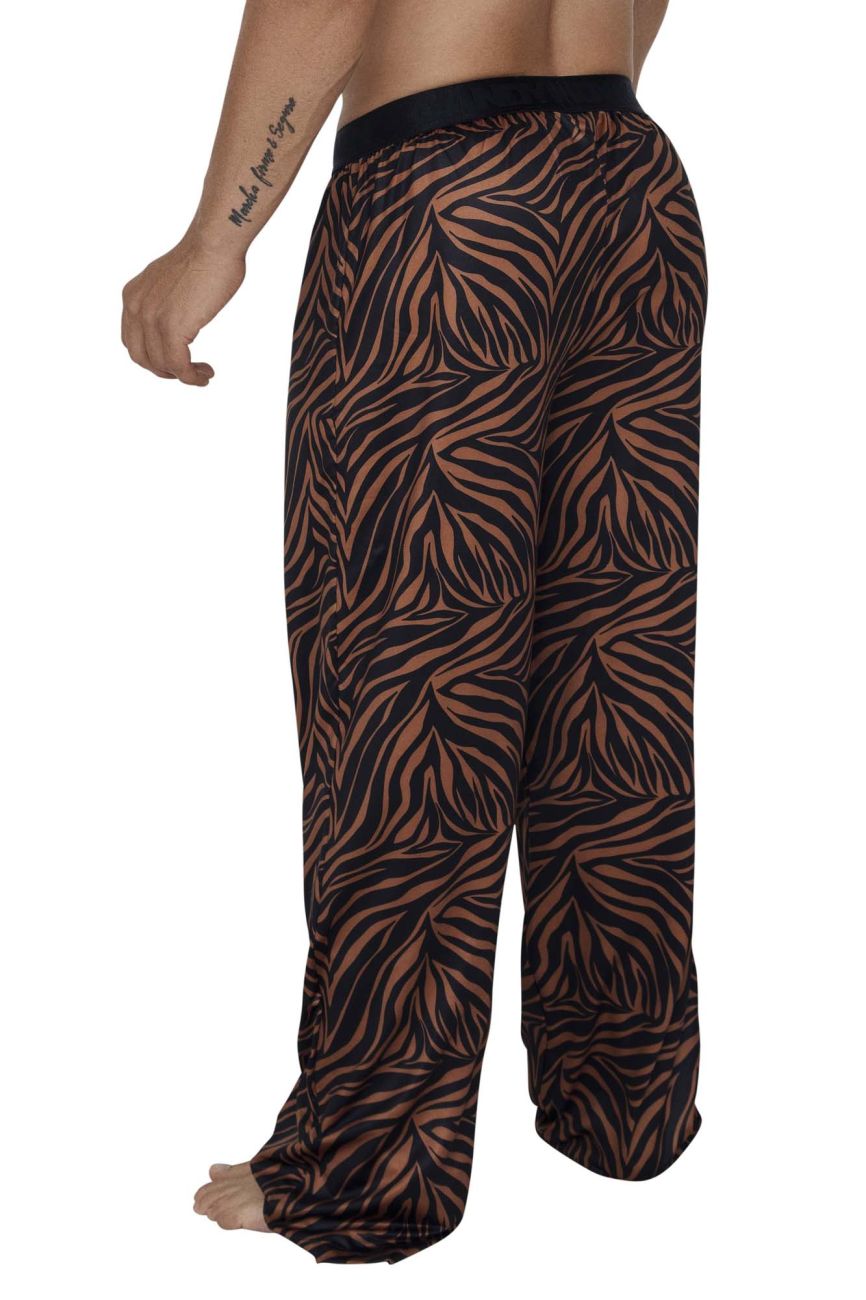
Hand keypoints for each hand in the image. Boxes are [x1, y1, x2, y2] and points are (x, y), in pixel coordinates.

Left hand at [121, 236, 245, 385]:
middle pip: (141, 357)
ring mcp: (152, 319)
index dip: (152, 357)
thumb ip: (165, 301)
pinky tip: (206, 375)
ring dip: (183, 376)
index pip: (133, 341)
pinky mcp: (172, 328)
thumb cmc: (204, 256)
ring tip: (203, 374)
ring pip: (161, 365)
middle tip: (188, 372)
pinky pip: (178, 366)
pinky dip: (192, 377)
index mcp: (132, 296)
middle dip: (164, 371)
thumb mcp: (170, 282)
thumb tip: (178, 316)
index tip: (176, 360)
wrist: (213, 244)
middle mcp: (135, 308)